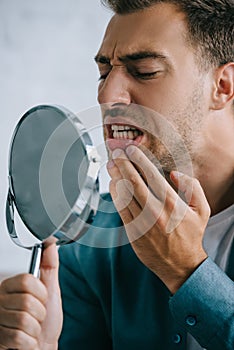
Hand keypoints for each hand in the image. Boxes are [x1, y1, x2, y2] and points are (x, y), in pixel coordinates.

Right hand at [0, 244, 62, 349]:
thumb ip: (49, 266)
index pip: (26, 281)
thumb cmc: (47, 321)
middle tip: (36, 317)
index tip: (41, 298)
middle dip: (40, 313)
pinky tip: (25, 341)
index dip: (40, 293)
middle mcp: (0, 301)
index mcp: (11, 286)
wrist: (43, 347)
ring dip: (35, 329)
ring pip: (23, 320)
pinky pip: (19, 337)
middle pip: (26, 301)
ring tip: (31, 329)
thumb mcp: (50, 290)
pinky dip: (29, 342)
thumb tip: (51, 243)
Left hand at [107, 146, 210, 293]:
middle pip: (134, 182)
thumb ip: (193, 187)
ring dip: (116, 177)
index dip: (139, 160)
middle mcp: (155, 211)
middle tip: (115, 152)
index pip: (152, 175)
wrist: (180, 265)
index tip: (131, 150)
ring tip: (111, 164)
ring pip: (124, 194)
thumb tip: (174, 174)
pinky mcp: (133, 231)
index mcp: (172, 203)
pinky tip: (112, 184)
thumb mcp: (202, 210)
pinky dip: (115, 195)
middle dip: (123, 164)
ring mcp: (142, 222)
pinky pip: (121, 209)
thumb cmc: (191, 235)